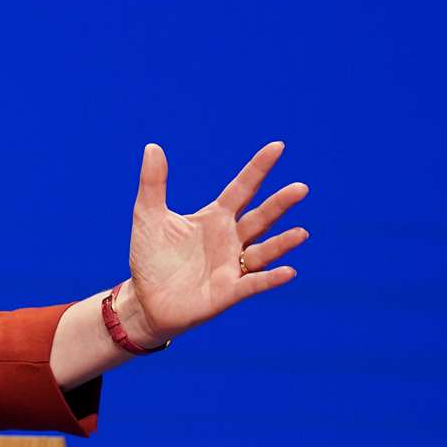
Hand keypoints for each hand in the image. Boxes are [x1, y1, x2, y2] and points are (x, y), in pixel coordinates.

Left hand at [128, 141, 308, 343]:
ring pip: (263, 251)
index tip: (278, 147)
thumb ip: (153, 183)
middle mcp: (230, 239)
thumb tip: (152, 146)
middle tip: (301, 188)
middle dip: (279, 204)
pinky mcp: (228, 291)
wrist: (145, 299)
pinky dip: (270, 278)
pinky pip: (254, 283)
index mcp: (214, 218)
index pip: (242, 189)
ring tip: (302, 233)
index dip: (258, 169)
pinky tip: (288, 272)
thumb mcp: (148, 216)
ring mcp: (232, 266)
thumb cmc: (150, 257)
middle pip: (260, 218)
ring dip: (282, 243)